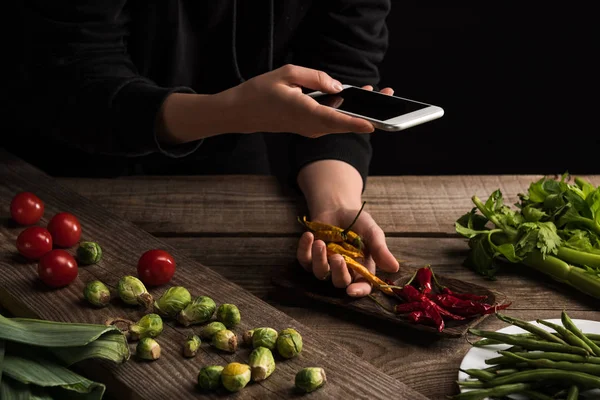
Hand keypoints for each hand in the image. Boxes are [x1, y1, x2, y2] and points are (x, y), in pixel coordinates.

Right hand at [222, 64, 389, 136]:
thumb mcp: (287, 73)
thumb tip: (339, 86)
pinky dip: (346, 112)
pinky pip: (332, 121)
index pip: (334, 120)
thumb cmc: (261, 91)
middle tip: (390, 95)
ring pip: (340, 123)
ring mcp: (310, 129)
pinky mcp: (310, 128)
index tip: (374, 125)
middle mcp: (310, 126)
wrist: (243, 112)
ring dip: (359, 111)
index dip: (355, 123)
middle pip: (344, 123)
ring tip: (378, 93)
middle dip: (368, 112)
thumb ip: (317, 78)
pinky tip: (356, 98)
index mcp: (303, 112)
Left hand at [296, 206, 398, 296]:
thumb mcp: (372, 232)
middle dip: (338, 272)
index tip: (351, 291)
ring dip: (319, 259)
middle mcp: (343, 270)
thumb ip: (381, 249)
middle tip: (337, 257)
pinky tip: (308, 236)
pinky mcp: (310, 256)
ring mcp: (325, 264)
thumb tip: (395, 267)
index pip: (362, 286)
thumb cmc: (358, 222)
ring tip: (320, 242)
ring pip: (319, 273)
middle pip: (339, 282)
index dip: (358, 291)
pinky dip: (304, 249)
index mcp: (362, 268)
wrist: (338, 208)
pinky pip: (304, 260)